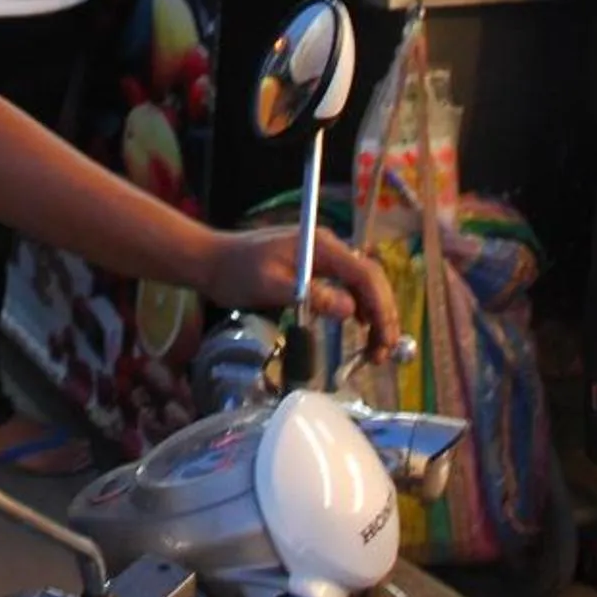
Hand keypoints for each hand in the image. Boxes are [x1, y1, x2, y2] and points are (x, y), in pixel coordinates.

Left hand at [200, 227, 400, 351]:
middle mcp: (328, 248)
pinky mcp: (316, 272)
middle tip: (384, 351)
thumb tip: (349, 310)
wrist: (212, 262)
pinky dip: (360, 311)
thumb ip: (311, 296)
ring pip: (362, 286)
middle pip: (370, 279)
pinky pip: (348, 289)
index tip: (384, 336)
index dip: (380, 305)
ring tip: (376, 349)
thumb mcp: (271, 286)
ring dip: (375, 315)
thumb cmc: (236, 271)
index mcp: (321, 245)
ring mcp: (324, 259)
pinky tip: (362, 330)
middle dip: (383, 314)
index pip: (364, 273)